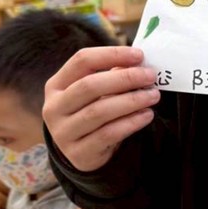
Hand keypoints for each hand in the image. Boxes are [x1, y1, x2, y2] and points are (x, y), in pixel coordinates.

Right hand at [43, 46, 159, 171]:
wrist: (83, 152)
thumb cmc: (91, 112)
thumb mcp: (95, 93)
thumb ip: (112, 76)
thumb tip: (138, 63)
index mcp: (56, 85)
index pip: (81, 61)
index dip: (111, 54)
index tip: (139, 55)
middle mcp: (54, 108)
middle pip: (89, 86)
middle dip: (124, 78)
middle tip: (150, 76)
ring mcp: (63, 133)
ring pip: (99, 111)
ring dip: (131, 101)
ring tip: (153, 96)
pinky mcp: (79, 153)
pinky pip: (108, 134)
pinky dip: (131, 122)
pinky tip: (147, 115)